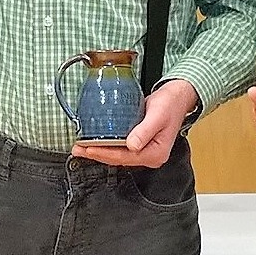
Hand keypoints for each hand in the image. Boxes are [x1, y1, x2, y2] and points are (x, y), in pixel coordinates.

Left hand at [72, 79, 199, 166]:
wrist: (177, 96)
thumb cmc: (170, 104)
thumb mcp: (158, 115)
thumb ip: (144, 131)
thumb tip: (131, 145)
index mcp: (155, 154)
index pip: (125, 157)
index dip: (104, 154)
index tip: (88, 149)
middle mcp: (150, 156)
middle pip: (118, 158)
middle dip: (97, 154)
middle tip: (77, 149)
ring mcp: (144, 150)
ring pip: (117, 154)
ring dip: (99, 151)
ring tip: (81, 147)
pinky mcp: (139, 143)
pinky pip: (120, 148)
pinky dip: (106, 145)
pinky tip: (95, 142)